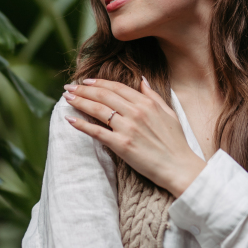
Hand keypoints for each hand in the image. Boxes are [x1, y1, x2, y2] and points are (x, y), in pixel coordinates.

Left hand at [63, 78, 206, 196]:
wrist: (180, 167)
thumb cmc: (176, 142)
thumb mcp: (168, 113)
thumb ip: (153, 96)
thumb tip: (142, 80)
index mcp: (147, 103)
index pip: (117, 88)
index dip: (99, 83)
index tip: (85, 81)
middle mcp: (136, 112)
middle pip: (104, 96)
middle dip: (83, 90)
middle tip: (69, 87)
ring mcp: (128, 128)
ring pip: (98, 110)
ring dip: (80, 102)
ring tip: (67, 98)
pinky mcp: (122, 145)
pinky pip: (97, 132)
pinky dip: (82, 125)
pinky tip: (71, 120)